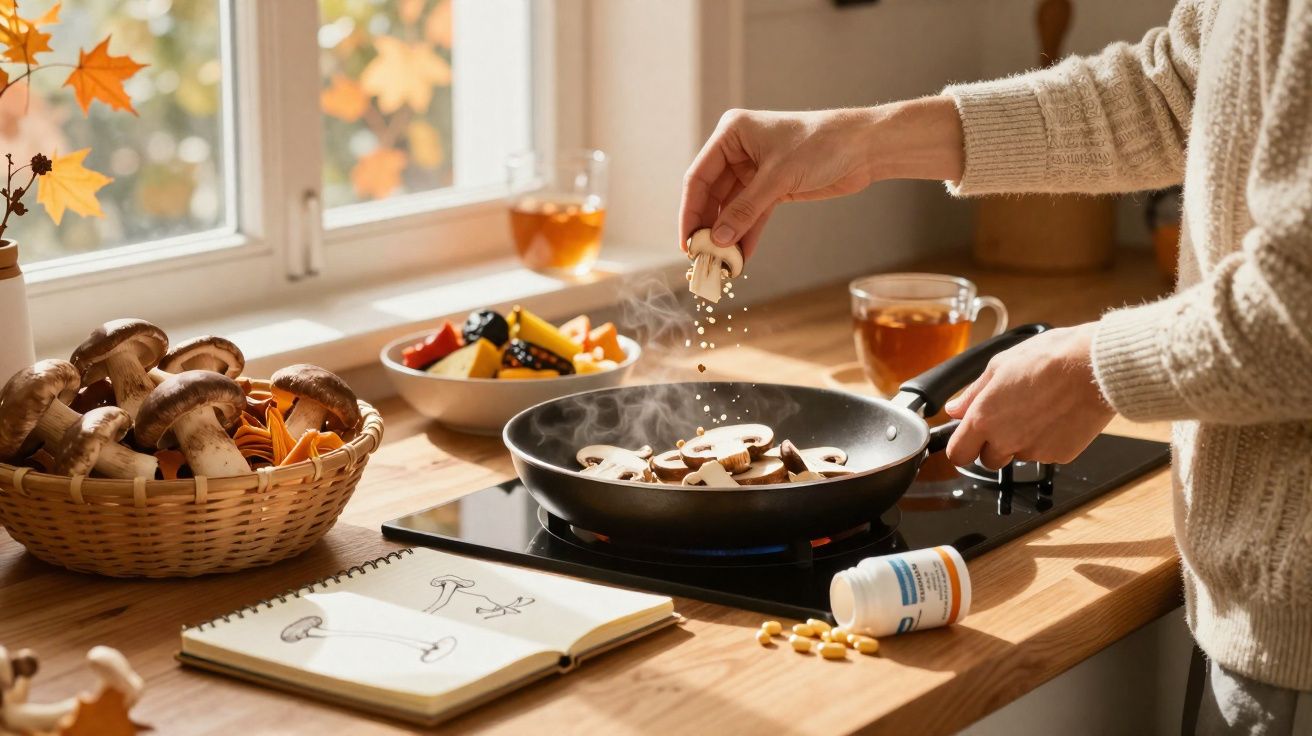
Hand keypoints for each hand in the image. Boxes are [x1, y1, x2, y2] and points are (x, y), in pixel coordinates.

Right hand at [678, 97, 964, 257]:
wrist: (864, 147)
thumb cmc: (821, 144)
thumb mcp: (778, 177)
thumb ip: (746, 209)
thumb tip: (717, 239)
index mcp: (731, 134)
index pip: (698, 177)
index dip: (690, 211)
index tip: (687, 242)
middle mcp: (738, 151)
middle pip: (712, 195)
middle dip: (709, 227)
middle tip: (703, 258)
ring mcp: (754, 170)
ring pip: (731, 209)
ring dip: (728, 235)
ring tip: (722, 264)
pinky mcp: (773, 187)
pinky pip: (752, 215)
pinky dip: (747, 235)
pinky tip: (741, 257)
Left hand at [943, 324, 1114, 468]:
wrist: (1096, 366)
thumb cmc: (1050, 358)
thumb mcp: (1000, 365)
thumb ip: (973, 393)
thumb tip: (955, 409)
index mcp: (984, 418)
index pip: (958, 454)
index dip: (962, 447)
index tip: (968, 439)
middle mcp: (1006, 440)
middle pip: (989, 461)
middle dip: (994, 446)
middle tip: (1010, 418)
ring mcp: (1034, 451)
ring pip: (1019, 456)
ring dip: (1023, 442)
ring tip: (1040, 410)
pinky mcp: (1060, 456)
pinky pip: (1047, 454)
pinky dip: (1049, 441)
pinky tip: (1058, 416)